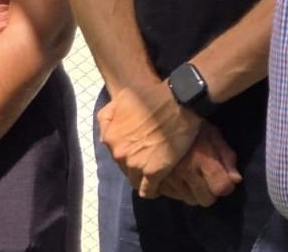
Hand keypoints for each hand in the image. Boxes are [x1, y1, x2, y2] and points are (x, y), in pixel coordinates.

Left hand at [97, 81, 200, 197]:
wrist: (179, 100)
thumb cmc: (153, 96)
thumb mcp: (121, 98)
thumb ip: (109, 116)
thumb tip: (108, 128)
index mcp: (110, 137)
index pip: (114, 151)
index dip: (127, 150)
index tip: (137, 149)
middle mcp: (118, 153)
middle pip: (124, 166)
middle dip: (134, 163)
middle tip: (149, 158)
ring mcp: (135, 164)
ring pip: (134, 179)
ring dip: (143, 177)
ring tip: (155, 172)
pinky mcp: (153, 172)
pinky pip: (147, 190)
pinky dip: (153, 190)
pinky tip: (159, 187)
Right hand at [155, 122, 241, 205]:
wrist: (153, 110)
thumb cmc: (188, 120)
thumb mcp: (212, 132)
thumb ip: (226, 156)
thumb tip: (236, 180)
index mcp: (202, 159)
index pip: (221, 188)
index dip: (225, 185)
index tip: (222, 179)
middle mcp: (184, 172)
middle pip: (204, 200)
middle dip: (209, 191)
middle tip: (205, 178)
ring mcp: (165, 178)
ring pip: (185, 199)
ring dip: (190, 191)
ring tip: (188, 175)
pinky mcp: (148, 179)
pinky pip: (165, 195)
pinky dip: (171, 190)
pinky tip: (172, 176)